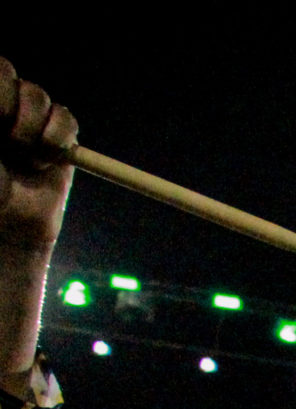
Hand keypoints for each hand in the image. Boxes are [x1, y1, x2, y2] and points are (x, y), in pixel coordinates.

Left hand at [0, 61, 73, 264]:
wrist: (8, 225)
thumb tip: (6, 100)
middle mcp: (0, 108)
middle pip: (8, 72)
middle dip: (10, 107)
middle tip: (4, 141)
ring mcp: (26, 121)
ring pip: (37, 96)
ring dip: (32, 129)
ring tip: (23, 158)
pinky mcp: (57, 139)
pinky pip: (65, 119)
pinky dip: (58, 138)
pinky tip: (44, 160)